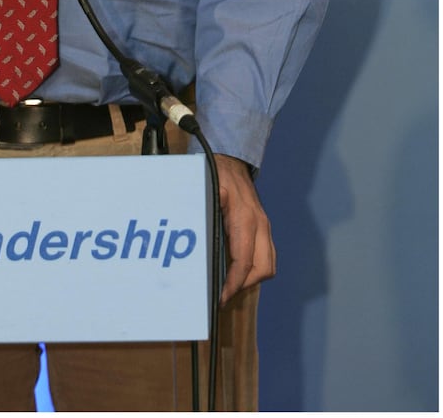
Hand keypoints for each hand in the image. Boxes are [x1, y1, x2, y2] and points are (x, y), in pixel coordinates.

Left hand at [215, 153, 275, 304]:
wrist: (231, 161)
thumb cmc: (217, 174)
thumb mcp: (206, 190)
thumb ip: (202, 214)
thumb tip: (191, 242)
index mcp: (245, 218)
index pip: (245, 261)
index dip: (234, 283)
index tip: (221, 297)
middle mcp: (260, 224)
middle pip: (263, 269)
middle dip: (244, 285)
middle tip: (223, 293)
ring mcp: (264, 226)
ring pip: (268, 265)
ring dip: (251, 278)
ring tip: (229, 285)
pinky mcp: (263, 228)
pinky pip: (266, 256)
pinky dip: (254, 268)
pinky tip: (236, 270)